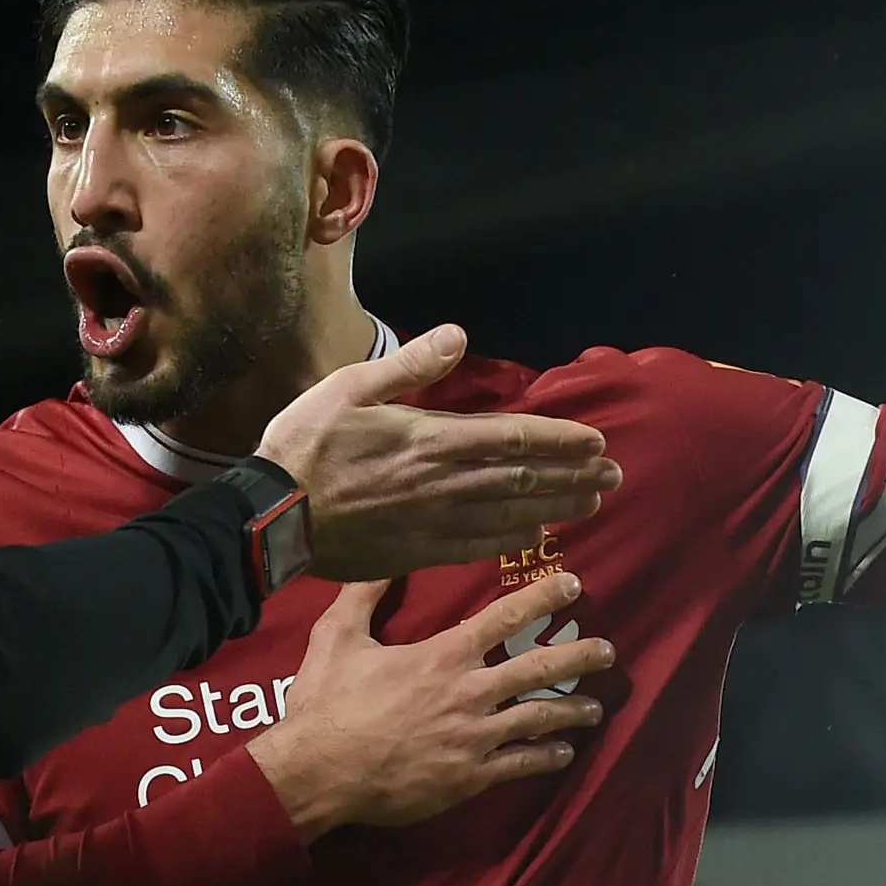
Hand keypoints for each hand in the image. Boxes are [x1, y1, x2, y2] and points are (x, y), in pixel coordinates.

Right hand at [247, 573, 614, 839]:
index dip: (544, 597)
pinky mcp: (469, 777)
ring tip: (596, 707)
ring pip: (539, 718)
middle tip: (608, 651)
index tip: (574, 585)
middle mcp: (469, 692)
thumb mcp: (336, 637)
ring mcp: (474, 737)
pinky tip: (562, 753)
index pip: (505, 617)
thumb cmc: (327, 704)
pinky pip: (519, 764)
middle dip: (579, 656)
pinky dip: (545, 757)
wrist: (319, 772)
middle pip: (539, 668)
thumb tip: (381, 559)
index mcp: (443, 655)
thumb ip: (362, 595)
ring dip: (572, 710)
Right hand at [256, 325, 624, 578]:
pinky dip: (514, 540)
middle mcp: (445, 484)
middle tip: (614, 476)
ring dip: (556, 508)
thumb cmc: (305, 445)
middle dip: (574, 476)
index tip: (596, 442)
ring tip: (592, 504)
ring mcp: (435, 523)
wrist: (272, 516)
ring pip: (512, 516)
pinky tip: (536, 536)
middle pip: (525, 480)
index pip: (514, 438)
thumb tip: (459, 334)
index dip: (560, 440)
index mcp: (432, 440)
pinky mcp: (420, 552)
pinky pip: (480, 546)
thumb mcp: (350, 386)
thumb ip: (410, 364)